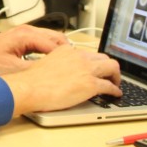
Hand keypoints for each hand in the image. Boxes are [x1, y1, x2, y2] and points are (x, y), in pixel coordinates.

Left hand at [0, 25, 68, 75]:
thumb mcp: (12, 70)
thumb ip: (33, 71)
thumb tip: (51, 75)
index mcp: (26, 35)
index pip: (54, 44)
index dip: (65, 57)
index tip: (73, 67)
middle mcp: (27, 31)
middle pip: (56, 38)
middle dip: (65, 52)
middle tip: (73, 67)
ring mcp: (25, 33)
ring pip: (50, 39)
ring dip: (58, 51)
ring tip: (65, 66)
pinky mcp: (22, 38)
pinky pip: (42, 42)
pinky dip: (49, 50)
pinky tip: (52, 63)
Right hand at [1, 46, 120, 117]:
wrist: (29, 88)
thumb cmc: (32, 81)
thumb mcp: (45, 64)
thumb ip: (57, 64)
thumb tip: (61, 74)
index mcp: (67, 51)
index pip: (88, 53)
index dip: (95, 62)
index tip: (96, 68)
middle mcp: (79, 57)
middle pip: (104, 57)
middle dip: (109, 67)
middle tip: (109, 75)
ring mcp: (86, 70)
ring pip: (112, 67)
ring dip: (116, 76)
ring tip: (116, 84)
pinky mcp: (90, 85)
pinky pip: (109, 86)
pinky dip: (115, 90)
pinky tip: (115, 94)